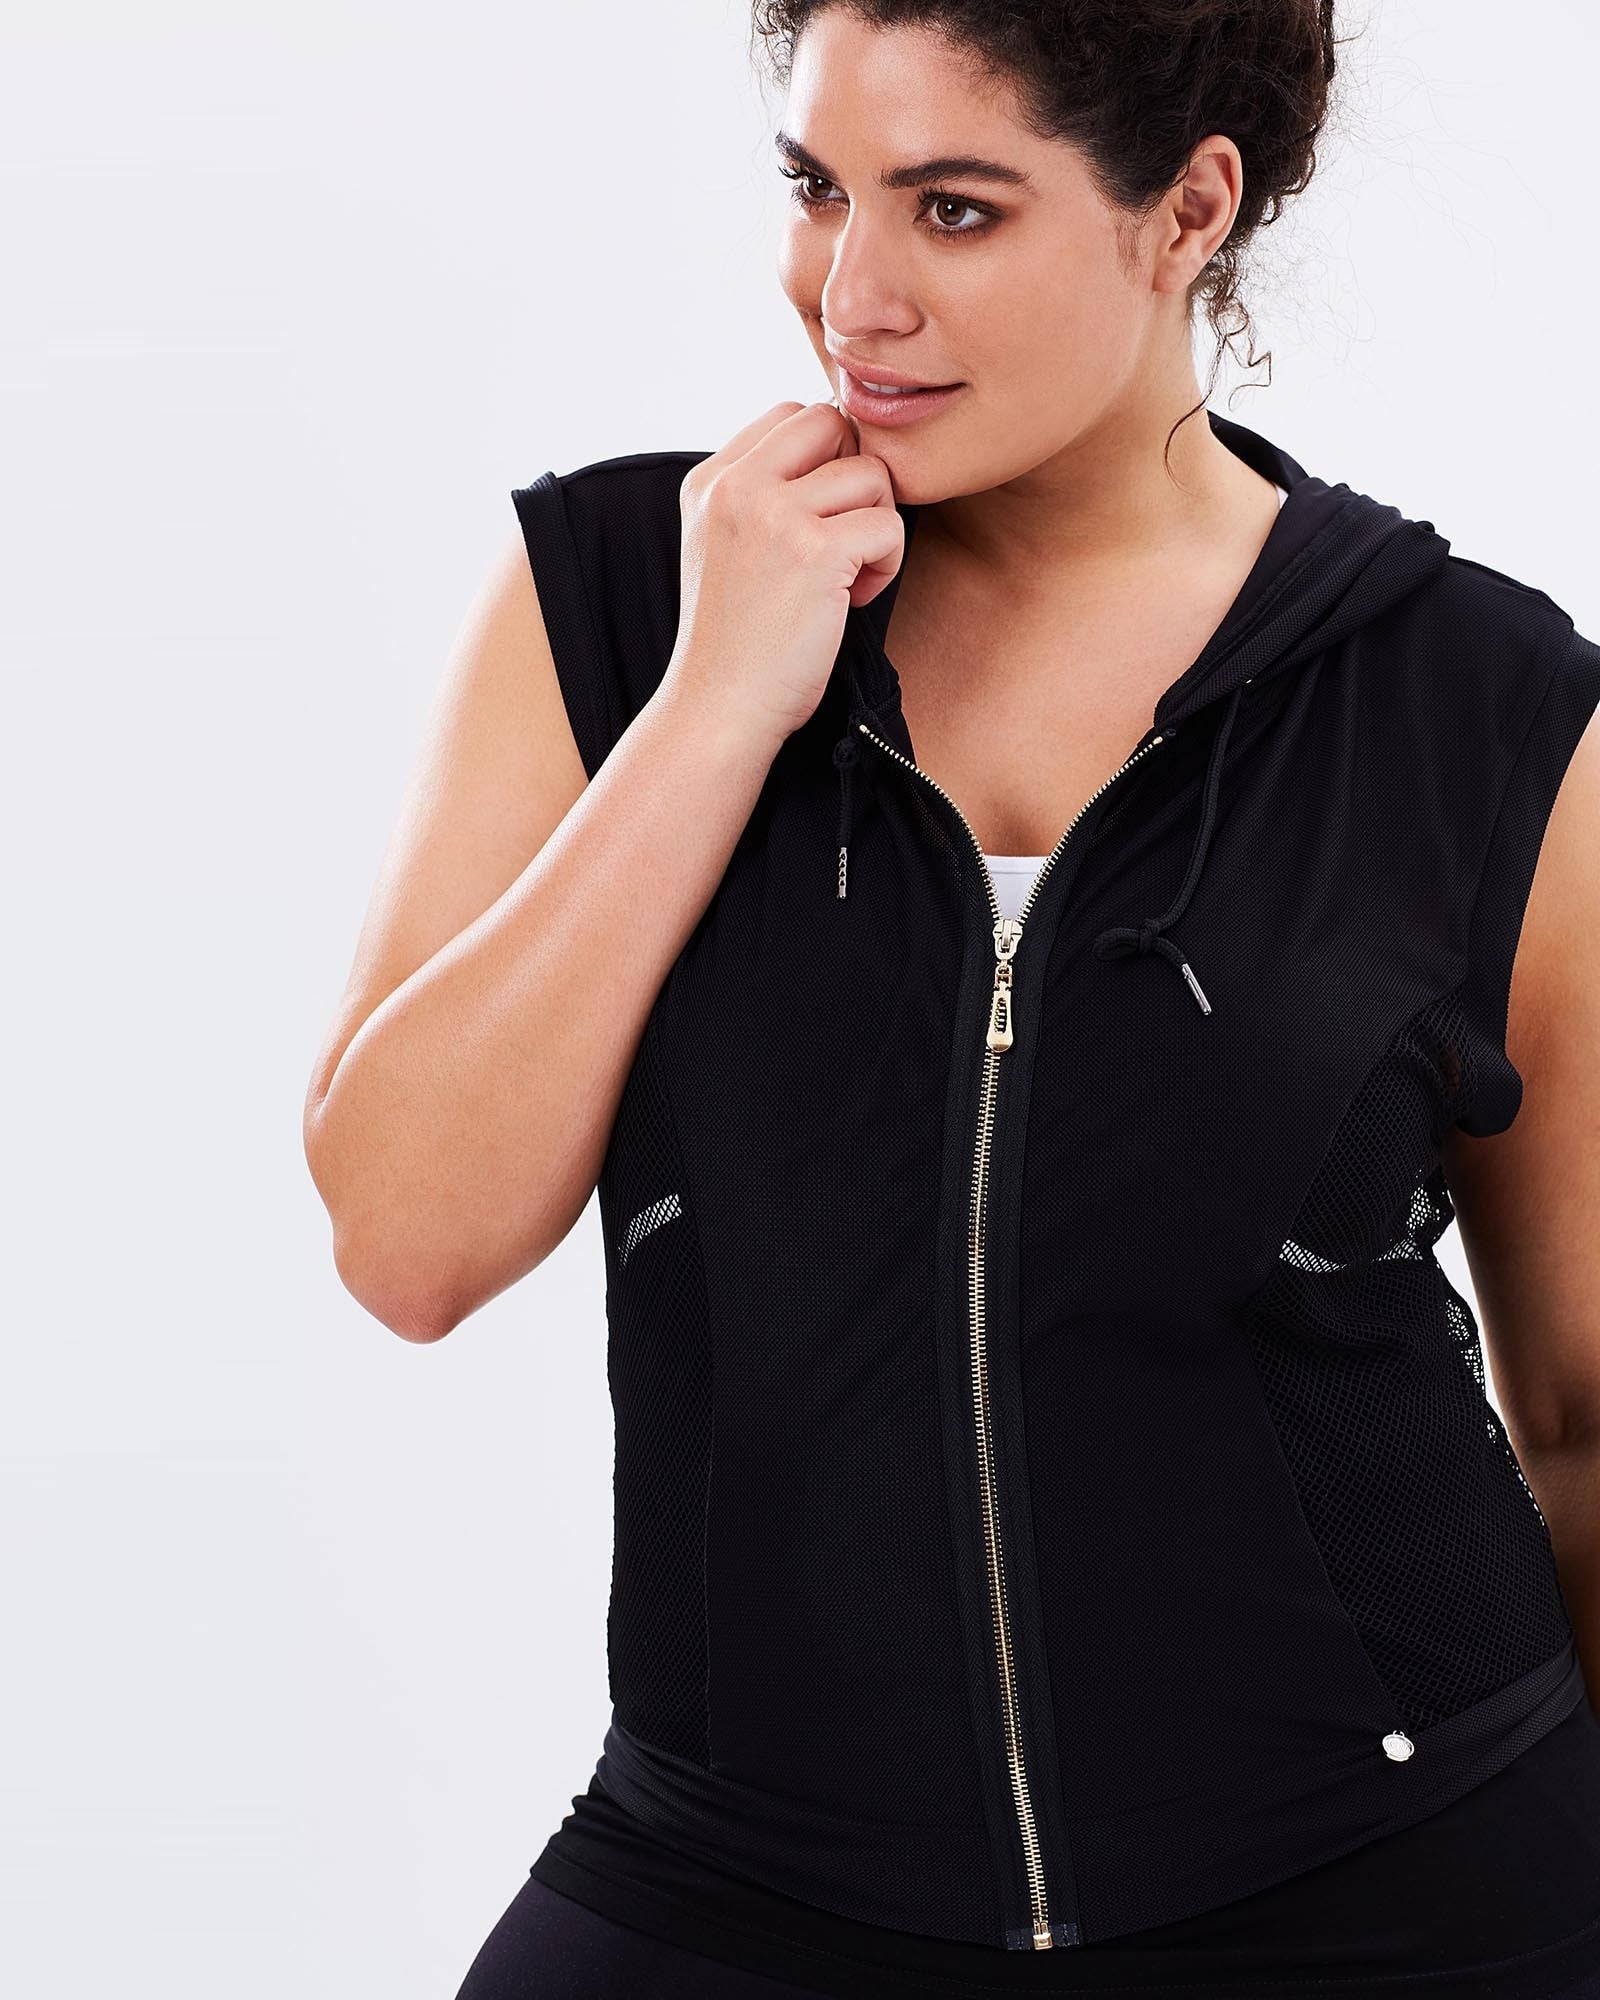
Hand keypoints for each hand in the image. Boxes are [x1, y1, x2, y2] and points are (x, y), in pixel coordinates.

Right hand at [664, 400, 904, 749]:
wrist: (718, 710)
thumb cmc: (734, 643)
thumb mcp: (722, 548)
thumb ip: (759, 497)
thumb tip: (839, 454)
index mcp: (710, 480)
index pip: (790, 415)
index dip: (825, 459)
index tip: (819, 519)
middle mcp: (736, 486)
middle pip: (833, 423)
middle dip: (857, 476)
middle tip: (845, 536)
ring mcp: (774, 514)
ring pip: (872, 473)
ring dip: (876, 525)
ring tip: (846, 578)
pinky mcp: (815, 551)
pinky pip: (889, 525)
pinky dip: (886, 565)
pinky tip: (852, 602)